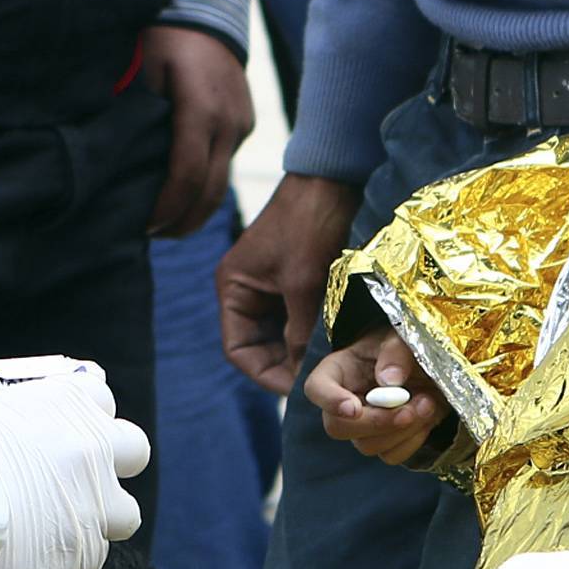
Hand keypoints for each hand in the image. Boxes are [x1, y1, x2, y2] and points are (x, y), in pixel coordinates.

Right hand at [0, 371, 151, 568]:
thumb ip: (18, 418)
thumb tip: (18, 428)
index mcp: (67, 402)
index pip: (100, 397)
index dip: (84, 418)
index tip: (65, 433)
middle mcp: (93, 446)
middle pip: (134, 449)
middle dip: (113, 464)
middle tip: (77, 481)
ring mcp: (96, 500)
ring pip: (124, 514)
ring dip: (97, 519)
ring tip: (52, 527)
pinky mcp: (85, 549)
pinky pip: (89, 555)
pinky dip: (66, 557)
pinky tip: (30, 554)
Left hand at [138, 25, 254, 237]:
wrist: (208, 12)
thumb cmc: (163, 37)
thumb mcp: (139, 67)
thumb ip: (129, 111)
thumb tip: (106, 157)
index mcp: (199, 109)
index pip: (186, 177)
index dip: (166, 209)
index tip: (144, 225)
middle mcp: (228, 122)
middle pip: (210, 192)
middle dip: (182, 221)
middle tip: (153, 234)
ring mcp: (242, 124)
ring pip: (222, 183)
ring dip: (196, 209)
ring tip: (167, 223)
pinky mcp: (246, 123)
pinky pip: (226, 163)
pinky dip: (206, 183)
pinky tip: (182, 191)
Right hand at [217, 175, 359, 392]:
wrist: (334, 178)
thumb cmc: (310, 222)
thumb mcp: (304, 282)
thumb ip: (301, 331)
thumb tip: (306, 377)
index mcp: (233, 289)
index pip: (238, 350)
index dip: (264, 374)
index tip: (295, 390)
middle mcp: (248, 291)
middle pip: (260, 348)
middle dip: (286, 367)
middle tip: (317, 386)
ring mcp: (273, 288)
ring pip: (283, 337)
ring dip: (302, 353)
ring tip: (329, 371)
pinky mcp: (298, 283)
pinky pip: (300, 321)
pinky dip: (314, 336)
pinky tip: (335, 348)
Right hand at [305, 332, 453, 465]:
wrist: (430, 368)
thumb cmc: (405, 347)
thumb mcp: (401, 338)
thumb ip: (395, 353)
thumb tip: (390, 380)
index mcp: (338, 372)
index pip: (316, 389)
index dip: (330, 401)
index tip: (353, 408)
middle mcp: (343, 403)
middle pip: (338, 427)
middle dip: (377, 423)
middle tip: (409, 410)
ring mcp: (361, 428)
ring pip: (368, 445)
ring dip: (402, 430)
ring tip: (427, 403)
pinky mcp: (384, 443)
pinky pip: (391, 455)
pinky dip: (413, 441)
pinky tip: (426, 418)